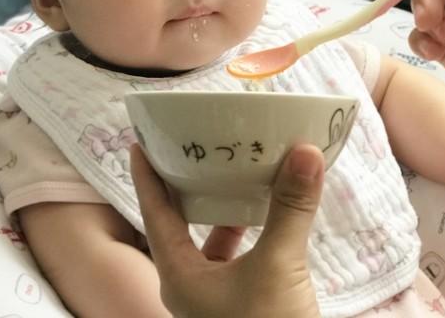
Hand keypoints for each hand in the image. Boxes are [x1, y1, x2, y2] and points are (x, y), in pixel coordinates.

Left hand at [130, 143, 323, 317]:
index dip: (145, 176)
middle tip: (190, 151)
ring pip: (205, 241)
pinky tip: (259, 216)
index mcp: (179, 274)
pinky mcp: (236, 303)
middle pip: (174, 224)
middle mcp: (188, 284)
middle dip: (181, 187)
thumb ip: (290, 209)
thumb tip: (305, 151)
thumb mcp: (279, 266)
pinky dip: (240, 231)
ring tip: (228, 176)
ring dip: (215, 210)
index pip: (152, 213)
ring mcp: (211, 297)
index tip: (139, 143)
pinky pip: (230, 256)